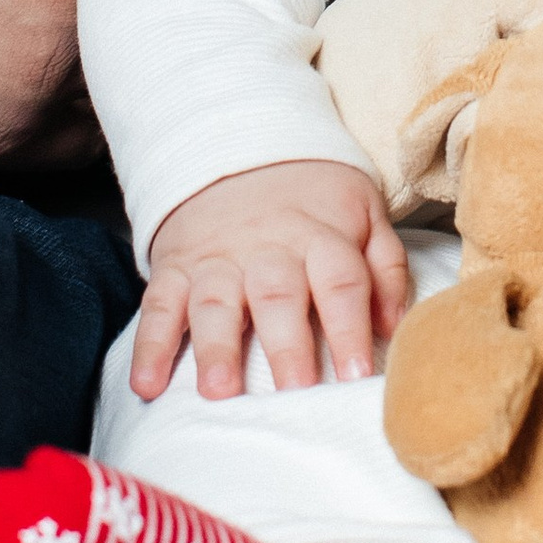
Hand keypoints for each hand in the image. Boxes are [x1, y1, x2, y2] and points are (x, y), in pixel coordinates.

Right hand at [135, 160, 411, 400]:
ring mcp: (217, 259)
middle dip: (286, 345)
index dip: (350, 327)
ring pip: (215, 301)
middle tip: (295, 393)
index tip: (357, 376)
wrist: (239, 150)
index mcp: (320, 236)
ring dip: (215, 347)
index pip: (340, 282)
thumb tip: (396, 328)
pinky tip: (146, 383)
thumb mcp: (363, 213)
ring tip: (218, 392)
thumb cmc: (312, 200)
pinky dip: (149, 345)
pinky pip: (159, 304)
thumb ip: (385, 268)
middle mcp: (268, 249)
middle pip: (278, 295)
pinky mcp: (176, 267)